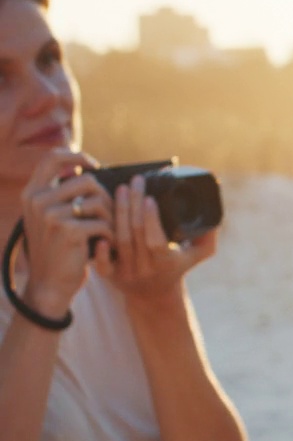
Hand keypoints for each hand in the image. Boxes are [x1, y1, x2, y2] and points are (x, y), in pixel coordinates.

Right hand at [19, 150, 112, 316]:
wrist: (49, 285)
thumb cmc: (58, 249)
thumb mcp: (50, 217)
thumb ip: (61, 194)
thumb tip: (87, 169)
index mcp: (32, 192)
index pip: (53, 157)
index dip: (77, 155)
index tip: (94, 165)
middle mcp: (38, 200)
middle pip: (88, 180)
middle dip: (105, 198)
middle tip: (108, 217)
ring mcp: (51, 215)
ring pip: (98, 201)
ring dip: (110, 218)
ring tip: (107, 232)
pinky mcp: (68, 230)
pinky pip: (103, 223)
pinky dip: (110, 235)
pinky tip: (107, 245)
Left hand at [95, 174, 217, 301]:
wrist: (155, 296)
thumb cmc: (176, 267)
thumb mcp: (196, 254)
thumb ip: (207, 235)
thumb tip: (214, 213)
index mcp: (167, 263)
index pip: (156, 241)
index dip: (151, 219)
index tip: (150, 197)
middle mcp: (146, 269)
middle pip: (135, 234)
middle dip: (133, 204)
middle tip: (135, 181)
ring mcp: (126, 273)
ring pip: (119, 239)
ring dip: (118, 212)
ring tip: (120, 189)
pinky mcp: (110, 276)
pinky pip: (101, 263)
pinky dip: (99, 247)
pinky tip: (100, 223)